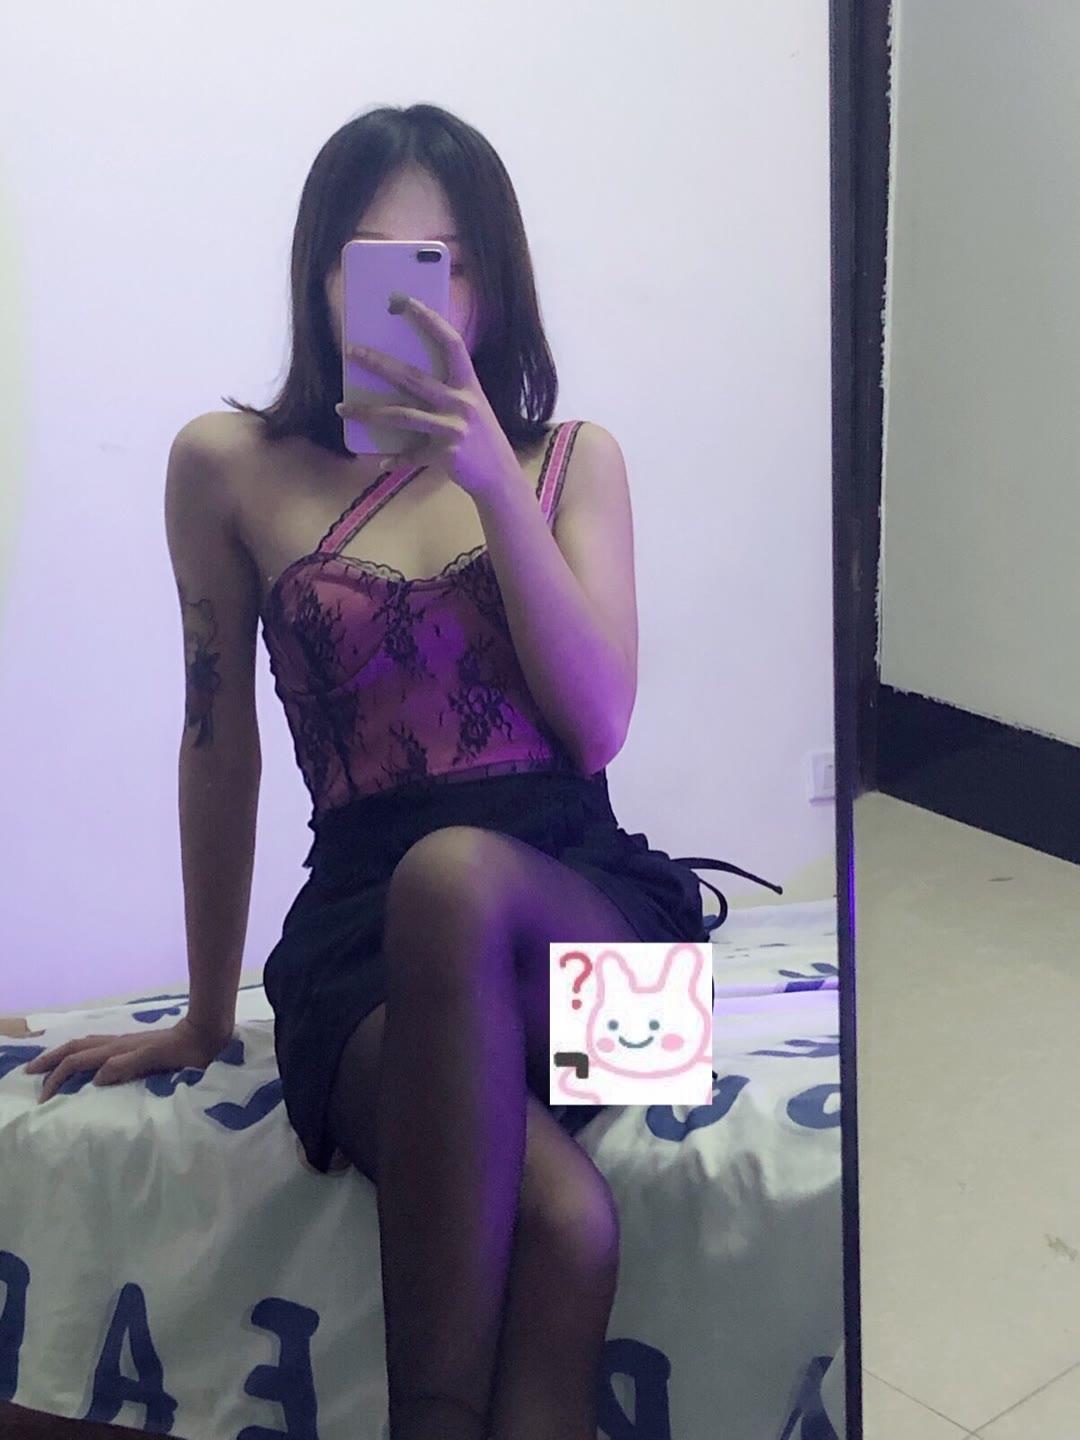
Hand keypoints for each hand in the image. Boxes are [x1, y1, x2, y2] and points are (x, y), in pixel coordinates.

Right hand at [24, 1016, 230, 1104]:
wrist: (207, 1034)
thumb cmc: (186, 1052)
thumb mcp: (158, 1060)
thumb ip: (129, 1065)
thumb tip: (95, 1077)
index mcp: (120, 1049)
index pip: (79, 1061)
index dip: (58, 1077)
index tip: (44, 1098)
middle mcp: (118, 1044)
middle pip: (76, 1047)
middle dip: (51, 1060)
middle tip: (30, 1073)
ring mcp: (126, 1043)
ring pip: (85, 1045)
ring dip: (64, 1055)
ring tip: (48, 1066)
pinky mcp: (135, 1046)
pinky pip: (98, 1048)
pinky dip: (81, 1054)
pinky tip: (84, 1063)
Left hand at [335, 293, 520, 502]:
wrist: (499, 475)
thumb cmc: (482, 436)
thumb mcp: (472, 405)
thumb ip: (449, 390)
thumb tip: (410, 376)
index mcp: (468, 385)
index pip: (451, 343)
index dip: (431, 321)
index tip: (407, 302)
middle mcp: (462, 402)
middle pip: (412, 378)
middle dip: (378, 364)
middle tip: (350, 352)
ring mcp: (453, 429)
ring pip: (402, 416)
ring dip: (368, 412)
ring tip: (342, 407)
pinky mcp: (445, 454)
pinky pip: (412, 455)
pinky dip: (395, 460)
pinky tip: (380, 462)